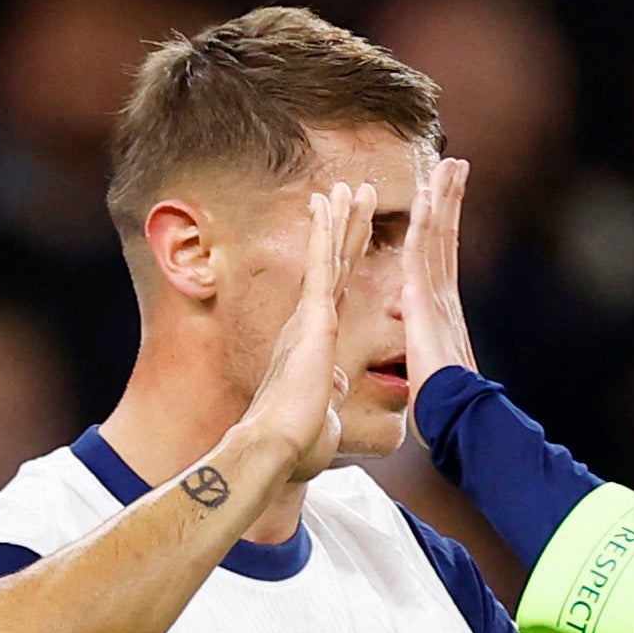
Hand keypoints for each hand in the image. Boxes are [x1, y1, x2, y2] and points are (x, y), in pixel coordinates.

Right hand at [229, 179, 370, 483]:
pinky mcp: (313, 318)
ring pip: (329, 256)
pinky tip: (327, 203)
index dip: (345, 261)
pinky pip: (321, 265)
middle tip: (354, 192)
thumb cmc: (297, 442)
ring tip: (348, 185)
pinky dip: (324, 232)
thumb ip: (330, 390)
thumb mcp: (323, 410)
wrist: (278, 447)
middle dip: (345, 228)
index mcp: (314, 343)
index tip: (351, 235)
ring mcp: (310, 317)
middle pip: (335, 266)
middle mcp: (307, 323)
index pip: (337, 292)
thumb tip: (337, 383)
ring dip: (338, 219)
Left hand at [401, 156, 476, 401]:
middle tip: (456, 163)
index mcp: (440, 307)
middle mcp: (443, 294)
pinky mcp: (423, 299)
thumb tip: (406, 319)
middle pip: (446, 234)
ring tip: (449, 163)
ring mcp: (436, 294)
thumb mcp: (425, 360)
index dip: (444, 222)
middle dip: (451, 197)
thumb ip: (417, 333)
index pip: (441, 254)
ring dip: (443, 197)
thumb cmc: (442, 401)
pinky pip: (422, 252)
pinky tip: (427, 195)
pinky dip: (425, 222)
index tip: (446, 194)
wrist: (455, 413)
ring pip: (437, 235)